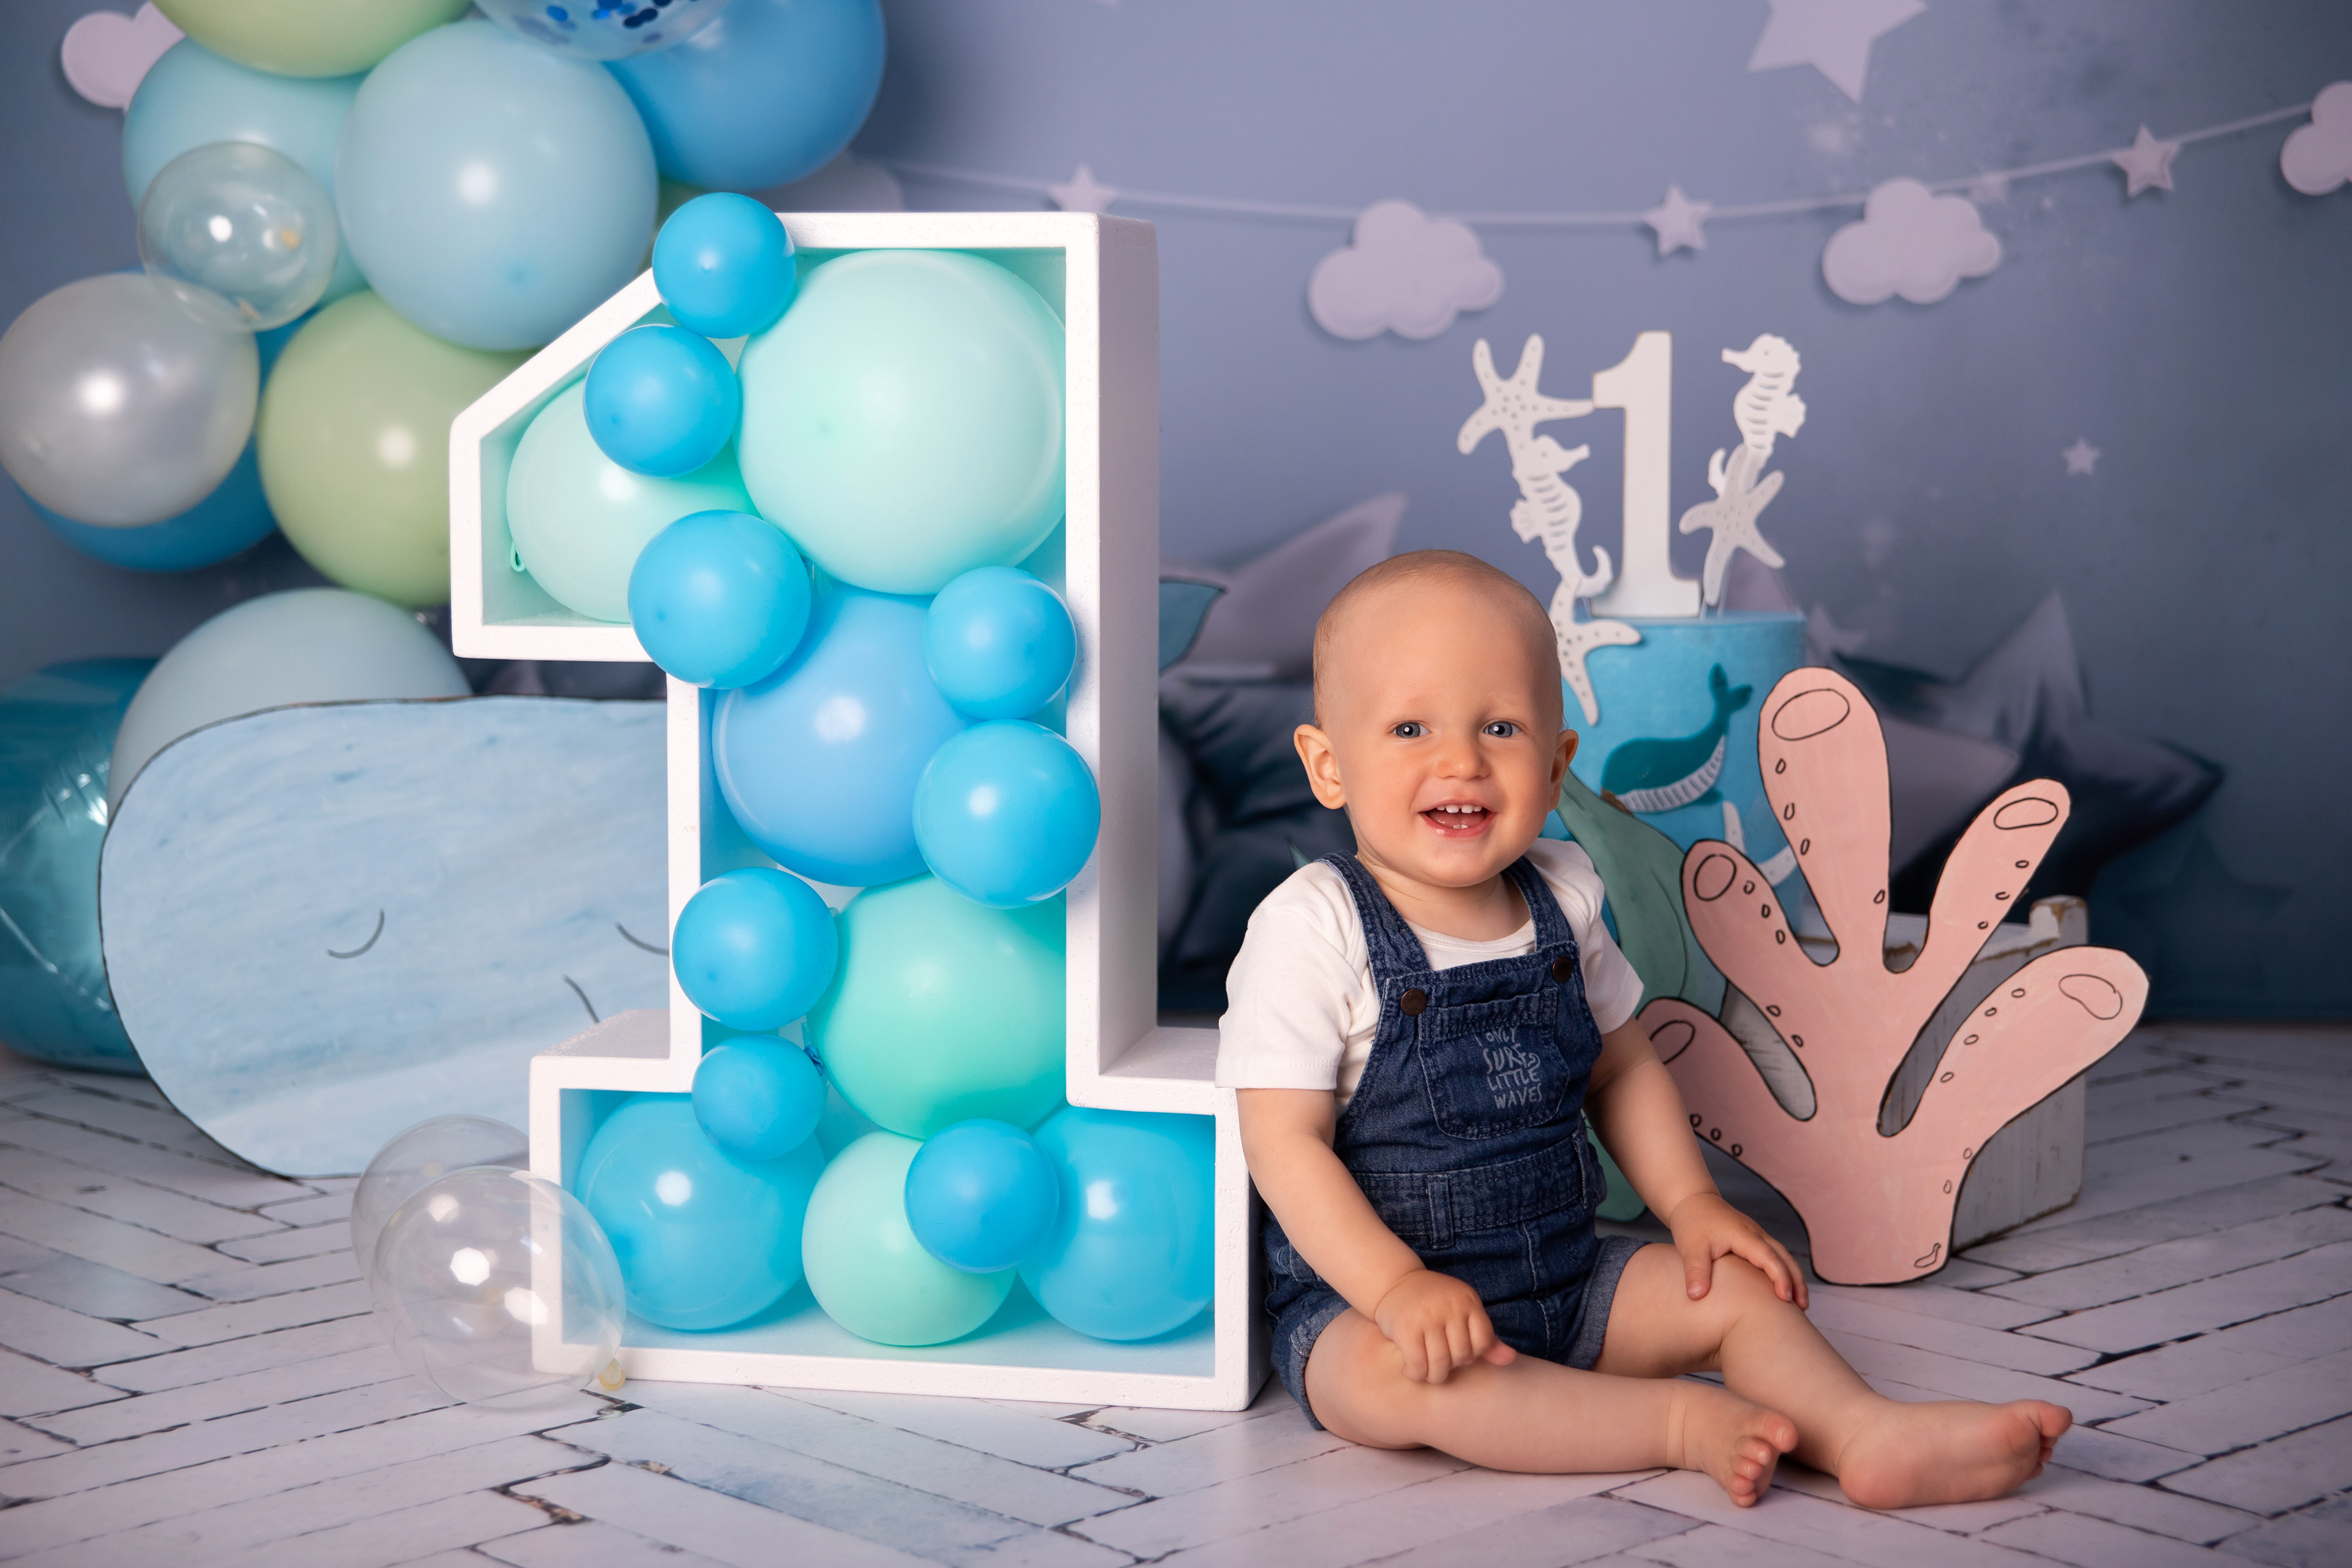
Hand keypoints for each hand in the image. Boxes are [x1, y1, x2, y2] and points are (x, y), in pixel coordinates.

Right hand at [1372, 1269, 1517, 1383]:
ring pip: (1440, 1364)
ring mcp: (1427, 1316)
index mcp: (1467, 1300)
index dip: (1472, 1352)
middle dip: (1451, 1365)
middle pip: (1462, 1355)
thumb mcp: (1461, 1311)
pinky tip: (1410, 1369)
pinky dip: (1416, 1374)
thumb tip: (1511, 1360)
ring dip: (1433, 1375)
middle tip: (1439, 1360)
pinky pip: (1418, 1365)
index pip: (1483, 1341)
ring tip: (1427, 1371)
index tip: (1457, 1349)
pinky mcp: (1406, 1328)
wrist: (1393, 1282)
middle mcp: (1450, 1306)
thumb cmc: (1433, 1302)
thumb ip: (1485, 1338)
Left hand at [1664, 1191, 1807, 1307]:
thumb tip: (1696, 1297)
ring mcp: (1757, 1236)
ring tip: (1801, 1304)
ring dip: (1794, 1277)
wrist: (1693, 1200)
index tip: (1785, 1298)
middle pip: (1784, 1257)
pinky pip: (1775, 1256)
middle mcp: (1756, 1234)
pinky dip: (1784, 1272)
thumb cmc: (1692, 1222)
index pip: (1768, 1257)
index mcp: (1744, 1235)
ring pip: (1783, 1256)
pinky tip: (1783, 1290)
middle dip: (1796, 1281)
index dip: (1779, 1277)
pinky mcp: (1754, 1240)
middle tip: (1803, 1307)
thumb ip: (1695, 1271)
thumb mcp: (1690, 1247)